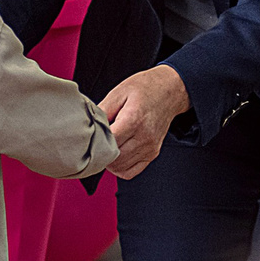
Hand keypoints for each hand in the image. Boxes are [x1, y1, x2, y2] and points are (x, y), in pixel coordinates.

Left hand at [98, 65, 189, 179]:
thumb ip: (102, 110)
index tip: (91, 134)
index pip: (108, 143)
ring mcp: (150, 148)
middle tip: (96, 140)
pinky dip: (120, 167)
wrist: (170, 91)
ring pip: (120, 167)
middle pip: (113, 158)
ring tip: (107, 145)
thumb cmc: (145, 88)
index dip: (95, 141)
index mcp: (134, 120)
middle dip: (100, 152)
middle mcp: (144, 137)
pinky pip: (131, 172)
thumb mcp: (119, 92)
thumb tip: (88, 125)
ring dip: (109, 160)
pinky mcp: (152, 154)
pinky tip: (116, 154)